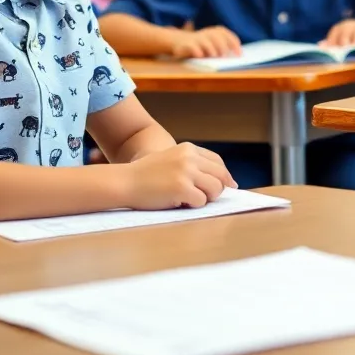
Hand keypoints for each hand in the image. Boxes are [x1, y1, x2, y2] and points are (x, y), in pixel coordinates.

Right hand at [121, 142, 236, 209]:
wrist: (124, 181)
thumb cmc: (146, 175)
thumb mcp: (171, 159)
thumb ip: (192, 165)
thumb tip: (220, 180)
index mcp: (188, 149)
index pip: (217, 162)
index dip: (225, 175)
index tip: (230, 185)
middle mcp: (190, 157)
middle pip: (220, 176)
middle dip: (217, 189)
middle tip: (206, 198)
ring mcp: (186, 172)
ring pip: (215, 189)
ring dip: (206, 198)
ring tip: (189, 199)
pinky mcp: (182, 188)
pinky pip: (201, 201)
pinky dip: (193, 205)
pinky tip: (179, 203)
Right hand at [171, 26, 241, 58]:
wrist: (180, 41)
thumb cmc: (202, 45)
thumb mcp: (213, 43)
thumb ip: (224, 46)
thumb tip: (237, 55)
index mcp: (215, 31)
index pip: (226, 34)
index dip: (234, 43)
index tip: (239, 54)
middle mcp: (207, 33)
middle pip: (216, 37)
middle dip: (222, 46)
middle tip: (225, 56)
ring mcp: (197, 38)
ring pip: (205, 42)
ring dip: (211, 49)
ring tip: (215, 56)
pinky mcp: (187, 44)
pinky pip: (193, 47)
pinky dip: (197, 51)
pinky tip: (201, 56)